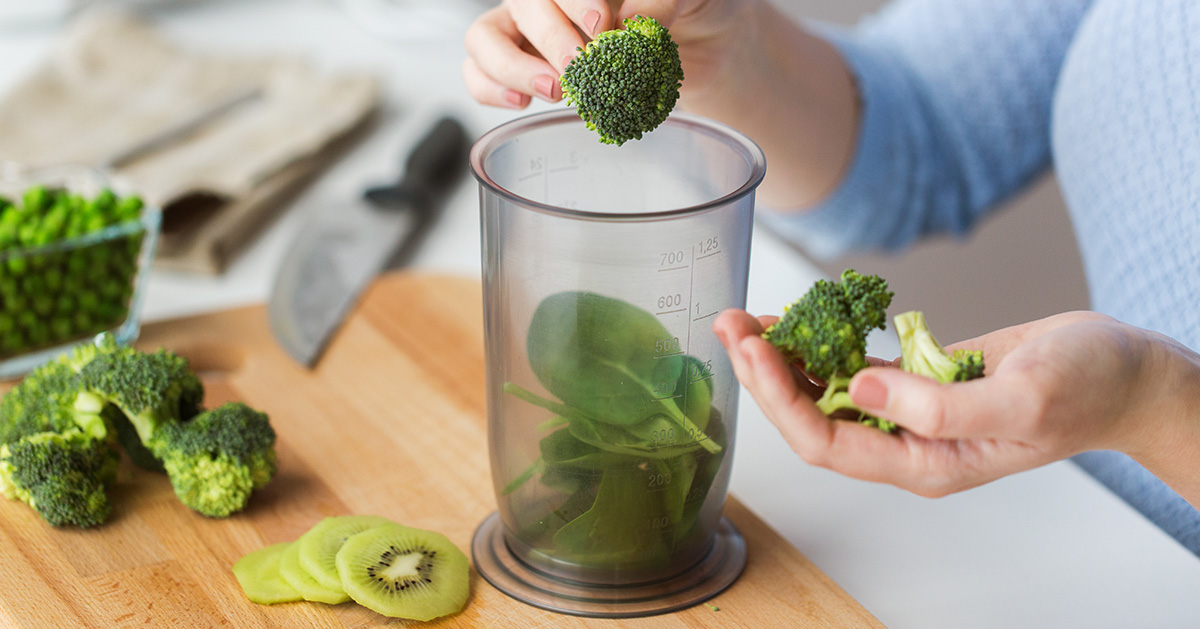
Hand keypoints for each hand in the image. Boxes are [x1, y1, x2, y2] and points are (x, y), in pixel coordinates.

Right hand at [462, 0, 749, 108]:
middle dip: (549, 38)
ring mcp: (528, 30)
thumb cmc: (698, 11)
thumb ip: (663, 1)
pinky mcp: (522, 66)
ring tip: (554, 91)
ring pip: (485, 37)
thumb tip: (632, 19)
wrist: (707, 48)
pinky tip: (523, 102)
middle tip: (579, 68)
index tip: (602, 23)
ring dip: (512, 67)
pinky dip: (490, 89)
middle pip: (522, 4)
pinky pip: (479, 73)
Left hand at [714, 309, 1199, 500]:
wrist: (1123, 371)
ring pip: (823, 392)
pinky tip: (792, 320)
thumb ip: (942, 406)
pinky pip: (850, 368)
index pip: (827, 443)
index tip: (754, 352)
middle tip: (728, 324)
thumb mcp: (1024, 401)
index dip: (782, 400)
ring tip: (743, 318)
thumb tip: (861, 388)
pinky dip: (819, 344)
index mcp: (925, 463)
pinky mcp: (913, 382)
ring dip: (782, 357)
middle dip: (765, 375)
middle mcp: (905, 445)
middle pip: (810, 419)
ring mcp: (907, 414)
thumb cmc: (1088, 388)